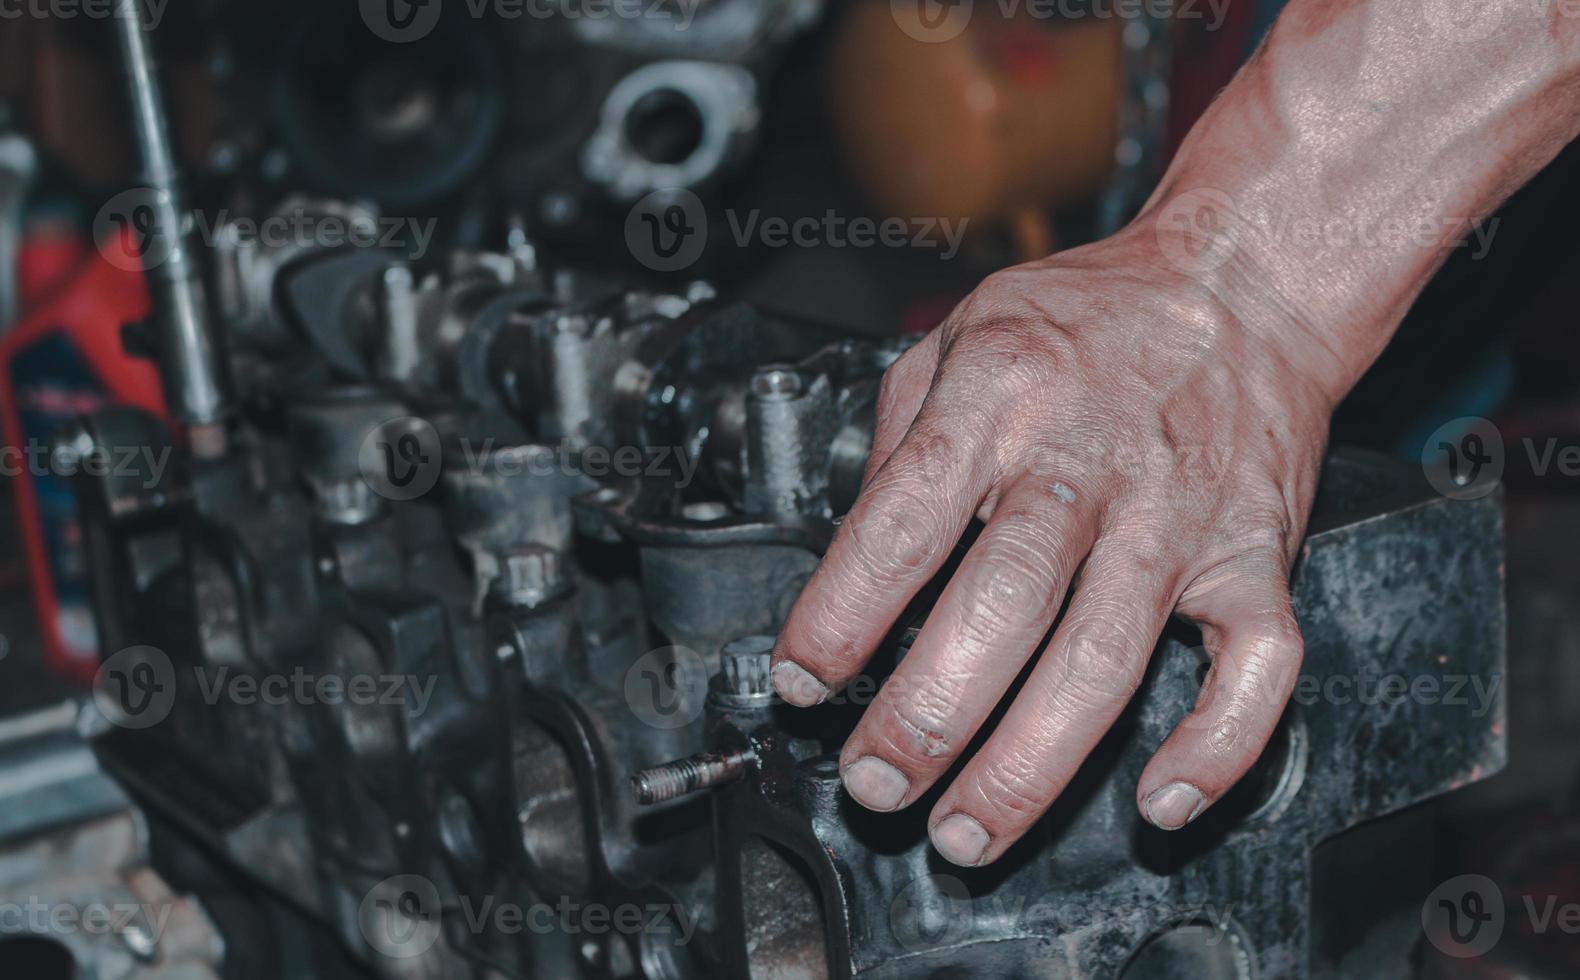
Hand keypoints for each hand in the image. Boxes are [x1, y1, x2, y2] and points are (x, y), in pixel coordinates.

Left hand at [769, 227, 1338, 866]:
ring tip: (965, 830)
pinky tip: (1160, 801)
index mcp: (1003, 395)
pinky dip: (1216, 746)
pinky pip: (1255, 667)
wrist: (1242, 287)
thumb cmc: (1089, 320)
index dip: (840, 614)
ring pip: (1107, 656)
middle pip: (1003, 602)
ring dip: (1030, 762)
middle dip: (928, 713)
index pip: (903, 521)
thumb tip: (849, 557)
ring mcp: (1181, 514)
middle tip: (873, 781)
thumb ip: (898, 439)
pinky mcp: (1258, 555)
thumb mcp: (961, 334)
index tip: (800, 681)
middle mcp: (1092, 459)